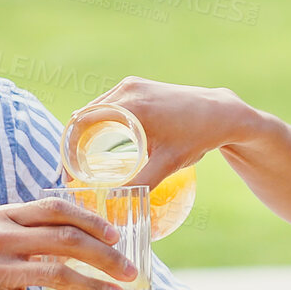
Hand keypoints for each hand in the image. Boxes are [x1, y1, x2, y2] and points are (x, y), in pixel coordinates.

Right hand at [0, 198, 137, 289]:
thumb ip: (23, 233)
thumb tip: (73, 239)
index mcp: (4, 217)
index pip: (57, 209)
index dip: (92, 220)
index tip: (116, 234)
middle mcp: (2, 237)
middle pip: (67, 240)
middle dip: (105, 255)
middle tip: (130, 270)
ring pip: (60, 273)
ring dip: (95, 285)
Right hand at [81, 78, 254, 188]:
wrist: (221, 112)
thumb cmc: (197, 137)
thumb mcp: (168, 163)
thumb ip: (141, 184)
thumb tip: (116, 205)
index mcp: (129, 106)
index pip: (82, 125)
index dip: (69, 149)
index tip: (68, 174)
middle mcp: (127, 90)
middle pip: (85, 117)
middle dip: (75, 144)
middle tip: (74, 172)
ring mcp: (132, 84)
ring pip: (96, 109)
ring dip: (86, 131)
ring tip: (83, 161)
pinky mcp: (139, 85)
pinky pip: (110, 103)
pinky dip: (101, 121)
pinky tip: (101, 142)